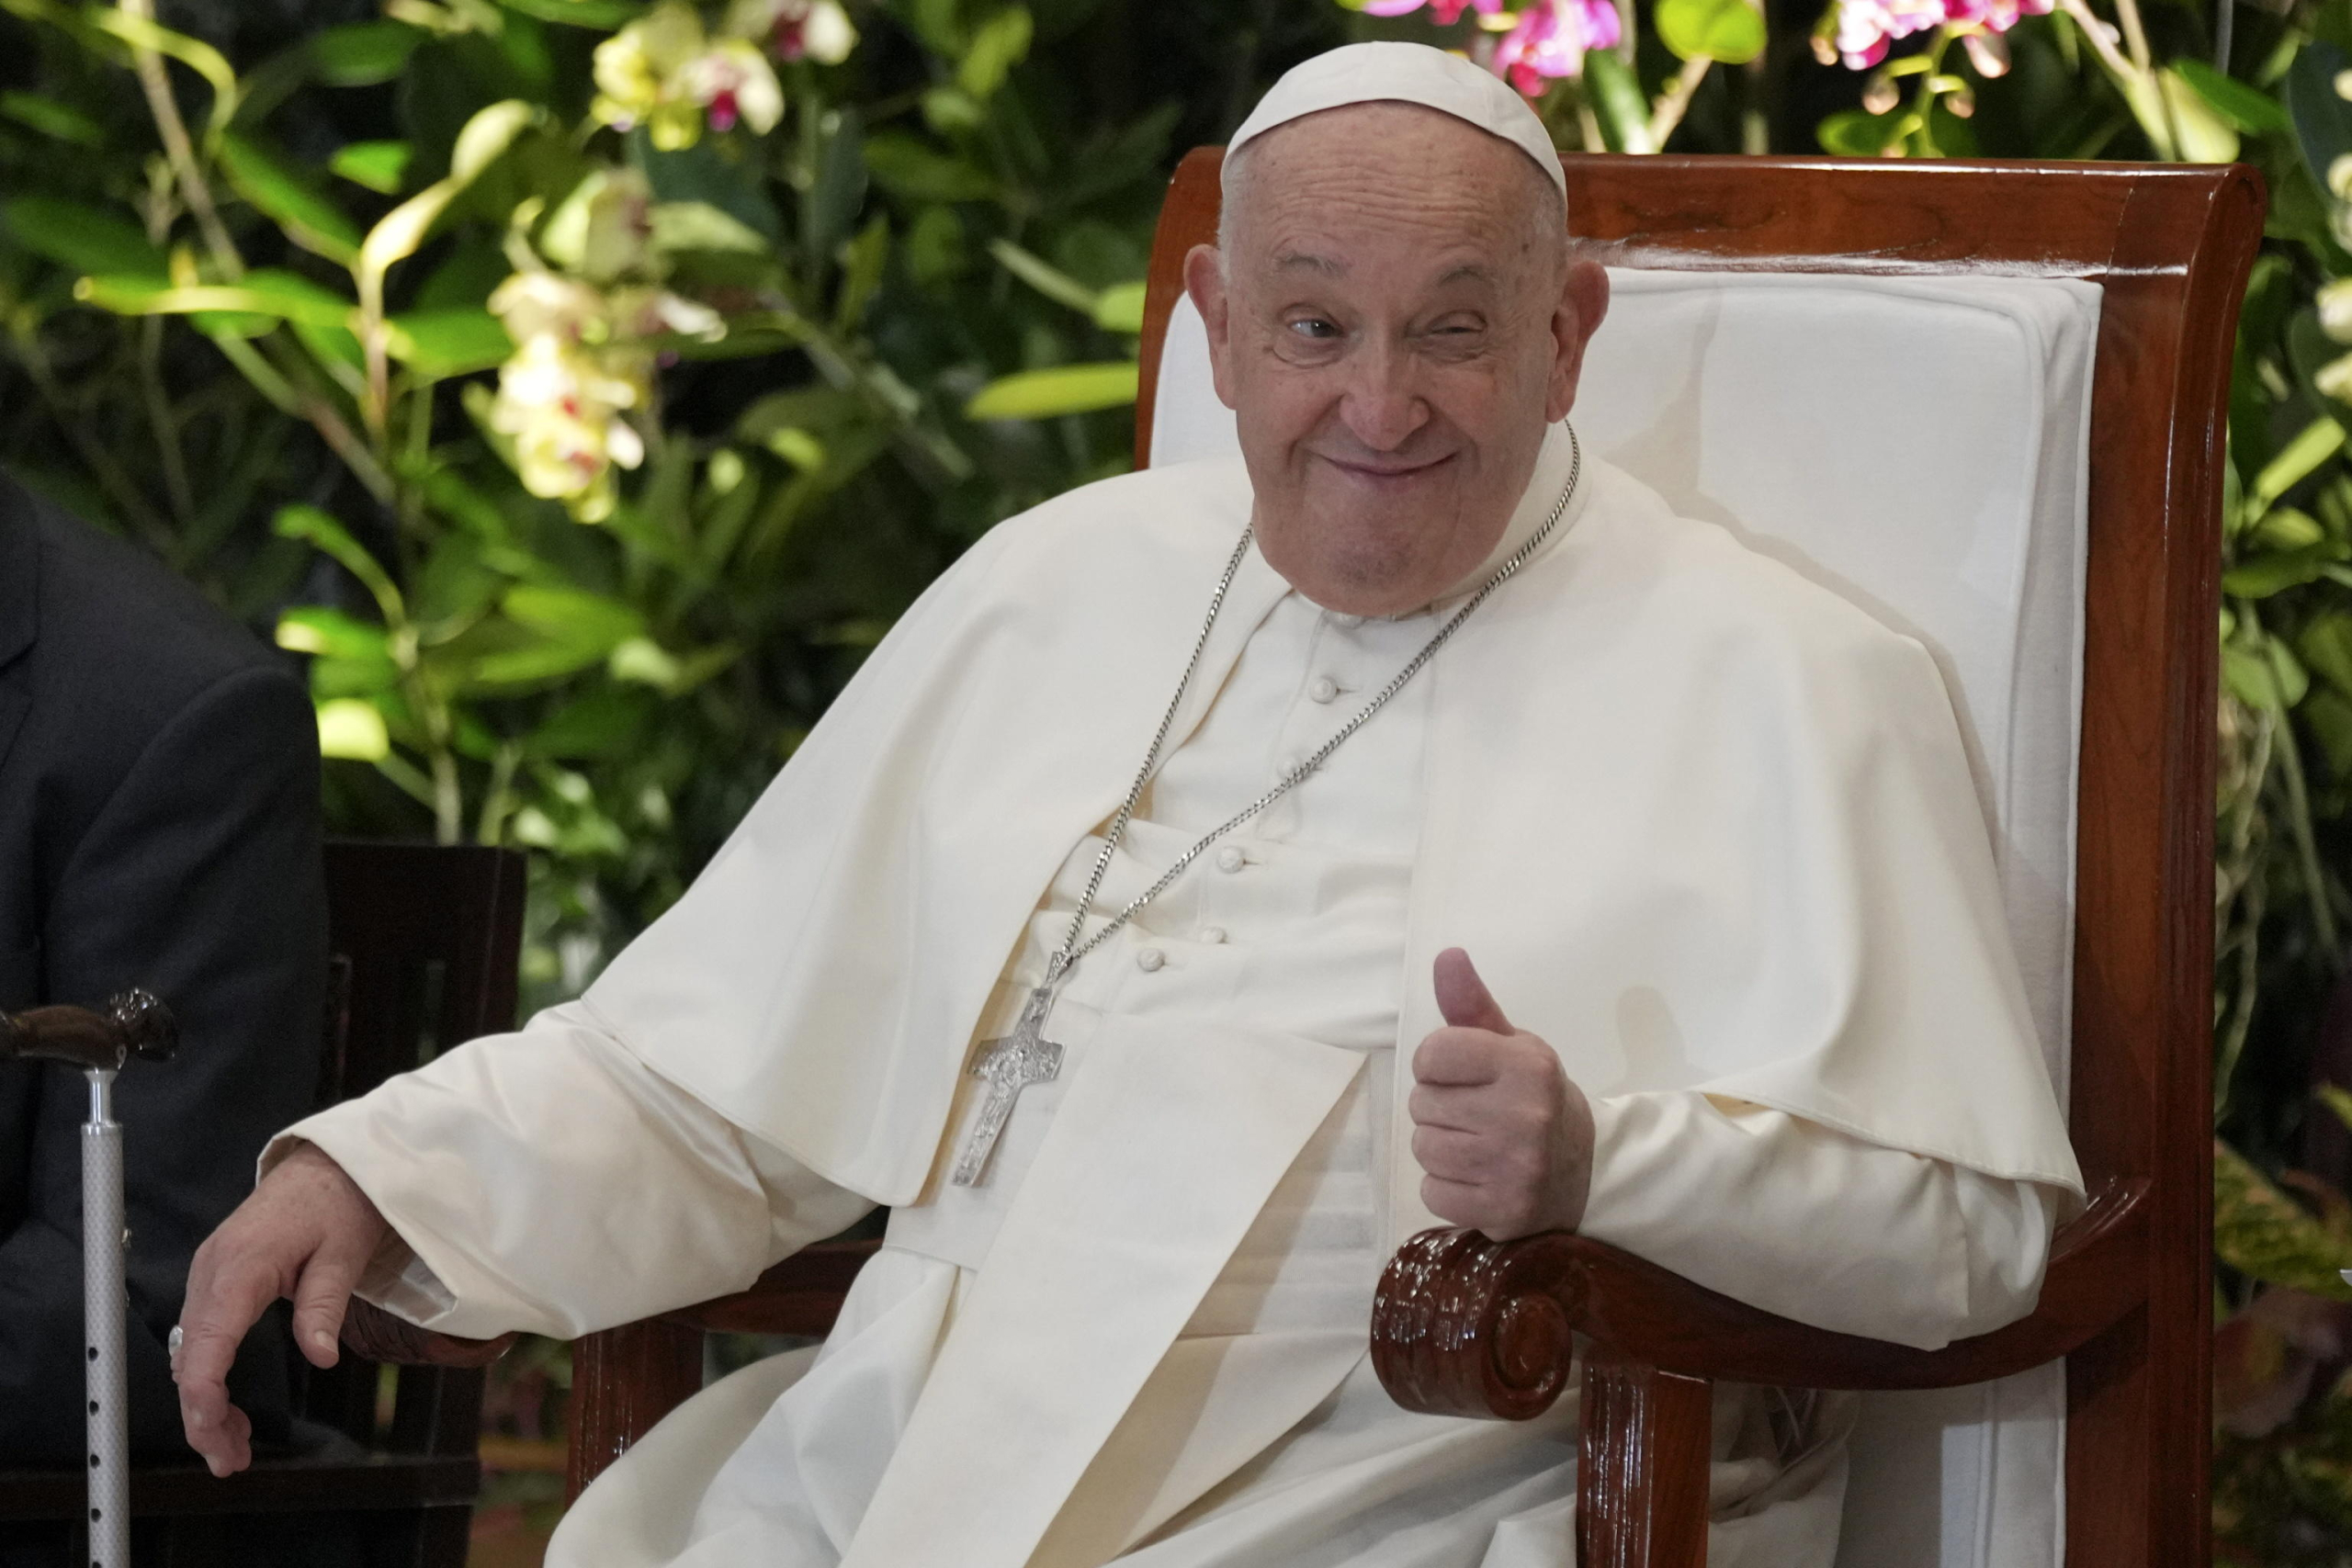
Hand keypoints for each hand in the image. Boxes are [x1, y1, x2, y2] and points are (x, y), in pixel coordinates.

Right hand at [175, 1141, 386, 1475]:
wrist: (327, 1163)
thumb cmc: (339, 1202)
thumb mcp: (345, 1253)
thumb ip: (325, 1306)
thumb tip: (322, 1355)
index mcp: (241, 1266)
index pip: (207, 1342)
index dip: (203, 1395)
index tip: (214, 1431)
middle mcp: (213, 1271)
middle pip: (190, 1357)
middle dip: (203, 1416)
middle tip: (231, 1460)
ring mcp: (209, 1274)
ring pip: (190, 1352)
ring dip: (205, 1402)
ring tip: (235, 1447)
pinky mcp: (216, 1278)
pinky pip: (201, 1336)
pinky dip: (208, 1375)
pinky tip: (228, 1406)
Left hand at [1408, 948, 1593, 1240]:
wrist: (1587, 1170)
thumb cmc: (1535, 1098)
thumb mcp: (1512, 1045)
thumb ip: (1472, 1004)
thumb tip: (1446, 955)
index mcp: (1526, 1065)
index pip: (1432, 1054)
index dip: (1437, 1065)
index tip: (1462, 1075)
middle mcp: (1523, 1115)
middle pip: (1422, 1104)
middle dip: (1441, 1107)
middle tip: (1476, 1115)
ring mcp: (1515, 1168)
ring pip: (1423, 1148)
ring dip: (1440, 1148)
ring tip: (1476, 1145)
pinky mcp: (1504, 1211)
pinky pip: (1432, 1192)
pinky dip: (1446, 1187)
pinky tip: (1477, 1178)